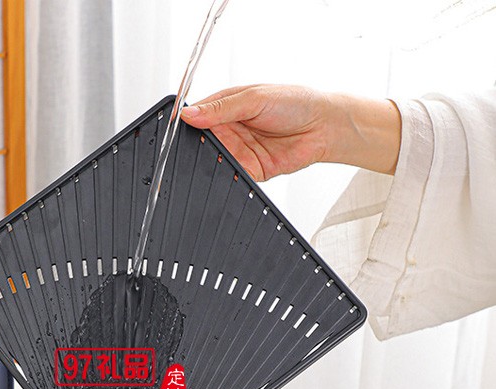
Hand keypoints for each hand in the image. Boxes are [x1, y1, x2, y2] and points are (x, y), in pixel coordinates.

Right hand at [181, 84, 400, 180]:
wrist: (323, 127)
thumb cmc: (295, 103)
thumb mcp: (254, 98)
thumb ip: (222, 108)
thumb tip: (189, 114)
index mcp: (225, 107)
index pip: (196, 117)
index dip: (186, 124)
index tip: (179, 130)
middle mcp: (228, 130)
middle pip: (201, 143)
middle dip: (197, 147)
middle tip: (198, 147)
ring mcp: (237, 151)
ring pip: (214, 162)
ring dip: (212, 163)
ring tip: (216, 158)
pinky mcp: (248, 171)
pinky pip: (231, 177)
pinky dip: (228, 178)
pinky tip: (229, 172)